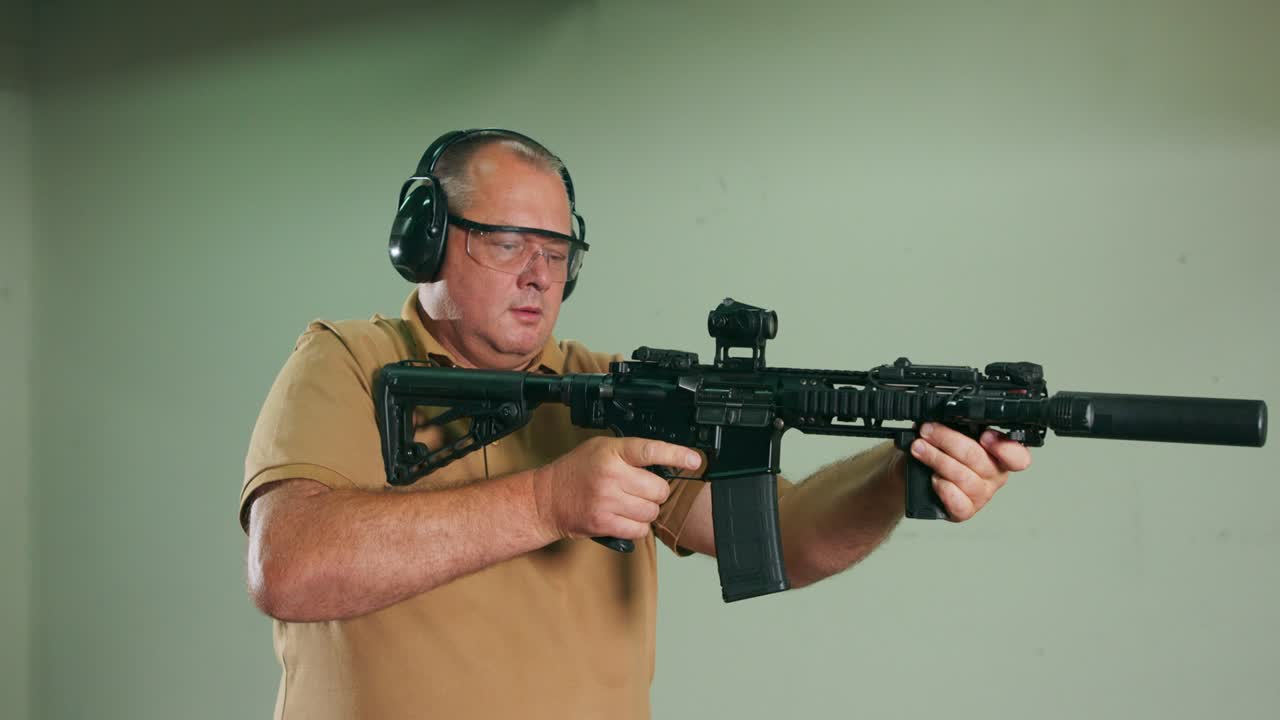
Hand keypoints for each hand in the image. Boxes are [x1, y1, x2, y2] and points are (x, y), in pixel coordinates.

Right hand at [531, 436, 703, 542]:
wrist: (546, 499)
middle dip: (655, 491)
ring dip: (647, 510)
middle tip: (640, 489)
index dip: (678, 455)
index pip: (652, 450)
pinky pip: (640, 530)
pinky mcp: (604, 523)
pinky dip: (637, 526)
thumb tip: (666, 463)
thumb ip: (630, 453)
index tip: (696, 460)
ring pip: (651, 511)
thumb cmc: (575, 472)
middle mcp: (611, 475)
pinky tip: (624, 517)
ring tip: (629, 504)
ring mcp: (607, 500)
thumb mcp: (601, 449)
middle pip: (658, 489)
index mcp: (612, 452)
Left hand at [908, 422, 1031, 521]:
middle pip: (977, 458)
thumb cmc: (943, 450)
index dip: (1004, 448)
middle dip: (947, 440)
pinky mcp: (965, 510)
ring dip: (936, 459)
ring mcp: (981, 495)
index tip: (985, 435)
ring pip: (963, 477)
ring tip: (919, 449)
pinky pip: (959, 503)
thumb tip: (947, 413)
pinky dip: (944, 489)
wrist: (921, 475)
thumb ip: (958, 423)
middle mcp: (995, 475)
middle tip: (927, 431)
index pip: (1018, 456)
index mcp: (1000, 453)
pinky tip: (934, 479)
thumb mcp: (953, 430)